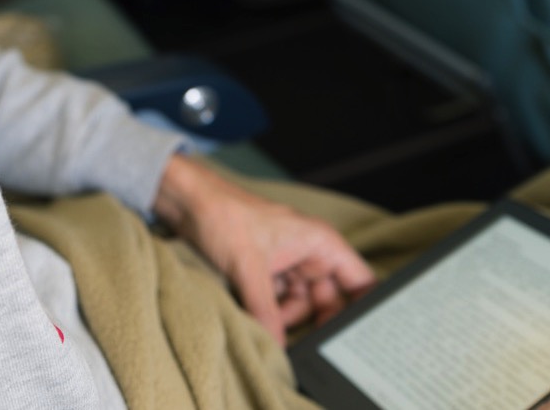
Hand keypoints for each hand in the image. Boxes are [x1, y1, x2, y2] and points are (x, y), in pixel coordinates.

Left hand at [152, 154, 374, 344]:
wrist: (185, 203)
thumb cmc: (223, 215)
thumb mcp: (248, 268)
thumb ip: (265, 311)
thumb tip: (278, 346)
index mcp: (320, 243)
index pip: (360, 281)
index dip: (363, 309)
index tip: (357, 340)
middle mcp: (308, 254)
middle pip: (328, 301)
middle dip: (313, 323)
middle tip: (301, 346)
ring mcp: (286, 264)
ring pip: (299, 306)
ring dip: (282, 319)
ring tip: (265, 328)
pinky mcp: (265, 273)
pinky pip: (276, 303)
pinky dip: (267, 314)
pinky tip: (254, 320)